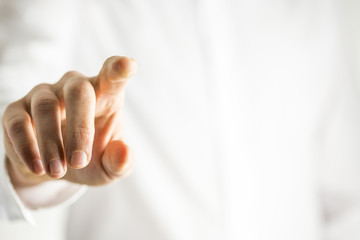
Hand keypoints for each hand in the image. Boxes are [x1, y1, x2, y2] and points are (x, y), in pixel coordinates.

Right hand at [2, 56, 136, 186]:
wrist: (54, 169)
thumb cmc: (90, 159)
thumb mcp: (109, 167)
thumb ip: (120, 162)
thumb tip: (124, 154)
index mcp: (104, 94)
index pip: (112, 76)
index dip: (119, 69)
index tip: (128, 65)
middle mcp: (74, 87)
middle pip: (78, 91)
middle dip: (80, 128)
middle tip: (79, 161)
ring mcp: (44, 95)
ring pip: (46, 107)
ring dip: (51, 142)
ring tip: (57, 171)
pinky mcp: (17, 110)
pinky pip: (18, 123)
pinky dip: (27, 147)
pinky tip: (38, 168)